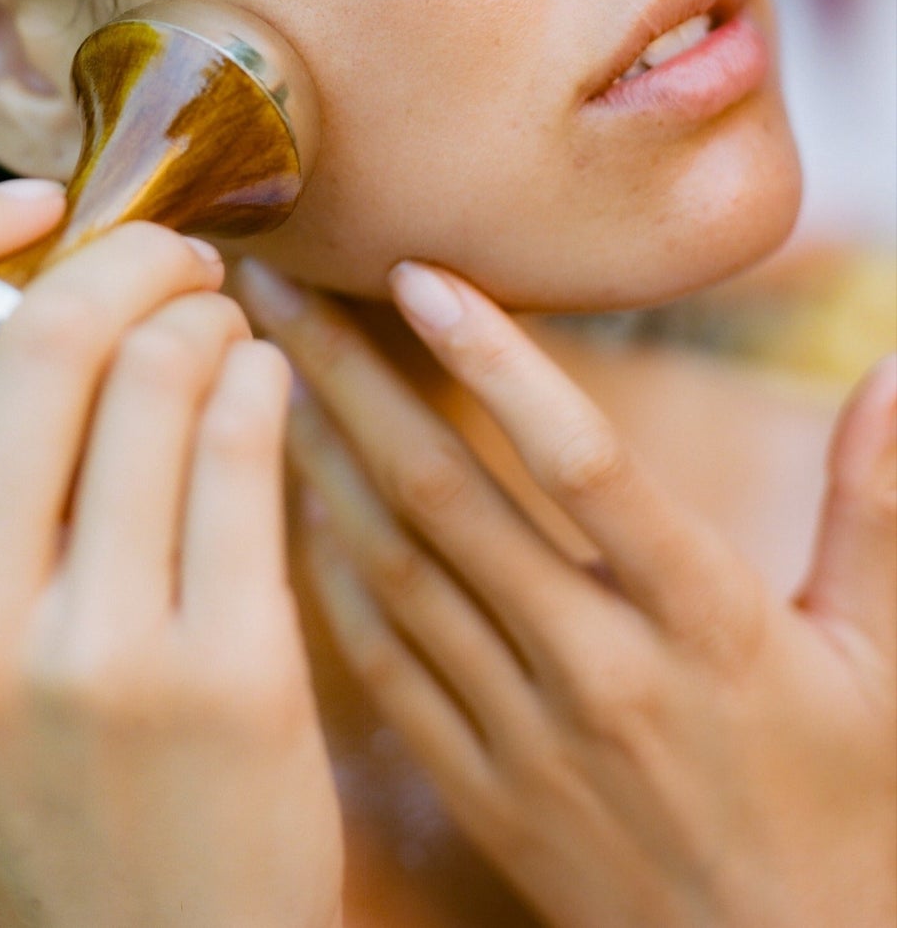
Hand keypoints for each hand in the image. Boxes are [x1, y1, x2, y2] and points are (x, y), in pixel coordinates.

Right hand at [0, 181, 342, 927]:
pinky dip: (261, 373)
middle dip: (131, 251)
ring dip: (207, 314)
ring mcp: (89, 656)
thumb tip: (44, 257)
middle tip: (176, 252)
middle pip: (43, 331)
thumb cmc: (53, 755)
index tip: (27, 201)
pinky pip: (244, 438)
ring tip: (222, 329)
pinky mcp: (222, 674)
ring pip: (162, 369)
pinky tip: (264, 379)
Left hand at [236, 256, 895, 927]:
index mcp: (706, 622)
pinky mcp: (481, 790)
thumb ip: (875, 506)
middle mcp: (600, 670)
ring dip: (312, 456)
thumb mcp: (885, 659)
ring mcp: (527, 736)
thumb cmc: (850, 810)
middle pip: (445, 494)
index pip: (583, 461)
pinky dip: (329, 573)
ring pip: (392, 568)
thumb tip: (896, 370)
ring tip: (249, 368)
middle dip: (347, 376)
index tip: (416, 271)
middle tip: (273, 284)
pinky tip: (285, 499)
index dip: (495, 359)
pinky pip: (381, 666)